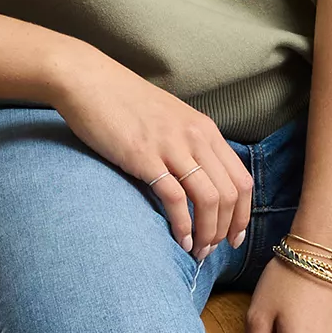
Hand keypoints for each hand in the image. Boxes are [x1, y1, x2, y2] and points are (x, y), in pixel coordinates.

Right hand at [46, 45, 252, 259]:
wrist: (88, 81)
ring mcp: (171, 147)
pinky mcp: (145, 157)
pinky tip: (179, 239)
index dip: (243, 215)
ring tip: (197, 251)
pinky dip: (182, 225)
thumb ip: (188, 145)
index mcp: (205, 130)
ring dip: (207, 232)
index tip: (234, 237)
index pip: (241, 179)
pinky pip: (175, 198)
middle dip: (226, 230)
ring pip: (209, 199)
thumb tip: (197, 179)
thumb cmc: (124, 102)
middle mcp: (195, 137)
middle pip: (230, 194)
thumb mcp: (169, 119)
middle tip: (212, 250)